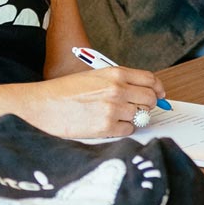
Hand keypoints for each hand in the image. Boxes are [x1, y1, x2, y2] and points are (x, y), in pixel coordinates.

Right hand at [31, 67, 167, 138]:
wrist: (43, 106)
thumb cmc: (65, 92)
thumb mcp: (95, 77)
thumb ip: (119, 82)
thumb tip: (142, 92)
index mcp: (115, 73)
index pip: (150, 79)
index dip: (158, 88)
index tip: (160, 94)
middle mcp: (118, 89)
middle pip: (150, 99)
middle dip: (148, 105)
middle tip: (139, 109)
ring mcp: (113, 109)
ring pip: (141, 116)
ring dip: (133, 118)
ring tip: (115, 116)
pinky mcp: (106, 127)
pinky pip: (129, 130)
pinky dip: (123, 130)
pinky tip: (109, 125)